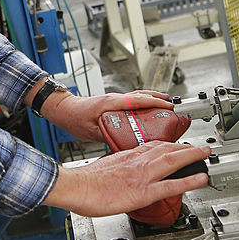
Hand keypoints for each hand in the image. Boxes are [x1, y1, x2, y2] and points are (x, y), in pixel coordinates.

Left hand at [42, 90, 172, 141]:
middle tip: (174, 107)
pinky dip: (143, 102)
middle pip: (141, 96)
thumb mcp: (92, 131)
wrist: (64, 110)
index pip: (137, 99)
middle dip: (159, 99)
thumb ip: (108, 135)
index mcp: (111, 102)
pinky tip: (148, 111)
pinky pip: (132, 101)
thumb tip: (124, 144)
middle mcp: (114, 98)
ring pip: (137, 96)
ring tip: (167, 105)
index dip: (154, 102)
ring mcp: (114, 99)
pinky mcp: (113, 103)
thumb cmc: (74, 118)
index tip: (168, 105)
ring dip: (152, 99)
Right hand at [42, 140, 209, 216]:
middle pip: (166, 149)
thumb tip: (117, 174)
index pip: (151, 145)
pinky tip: (201, 179)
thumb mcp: (101, 168)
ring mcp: (141, 175)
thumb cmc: (82, 181)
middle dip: (185, 146)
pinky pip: (171, 184)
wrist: (75, 186)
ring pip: (172, 160)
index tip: (176, 143)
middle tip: (199, 146)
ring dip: (192, 156)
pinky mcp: (143, 191)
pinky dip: (189, 180)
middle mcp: (136, 161)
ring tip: (205, 154)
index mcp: (125, 156)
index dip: (167, 144)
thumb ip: (114, 169)